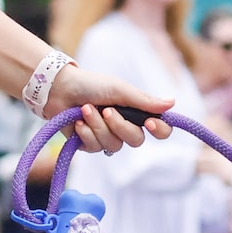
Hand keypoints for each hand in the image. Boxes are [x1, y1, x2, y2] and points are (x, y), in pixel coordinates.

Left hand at [45, 63, 172, 152]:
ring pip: (114, 145)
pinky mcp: (90, 145)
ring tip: (85, 109)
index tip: (150, 123)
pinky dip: (85, 132)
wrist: (60, 89)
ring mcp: (107, 137)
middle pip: (136, 140)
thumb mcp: (119, 89)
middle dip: (119, 126)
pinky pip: (95, 147)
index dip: (160, 130)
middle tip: (105, 110)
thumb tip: (172, 103)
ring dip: (97, 126)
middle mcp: (125, 127)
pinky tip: (77, 121)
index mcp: (136, 112)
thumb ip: (144, 100)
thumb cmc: (91, 85)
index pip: (160, 129)